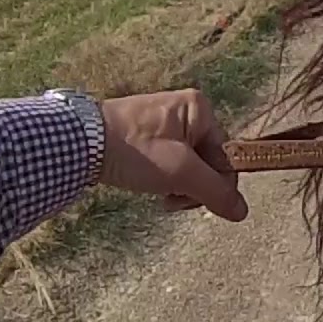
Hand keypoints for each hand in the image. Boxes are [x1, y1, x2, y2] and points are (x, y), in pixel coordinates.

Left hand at [98, 89, 248, 221]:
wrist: (79, 143)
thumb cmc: (135, 151)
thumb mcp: (180, 172)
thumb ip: (215, 192)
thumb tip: (243, 212)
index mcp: (200, 109)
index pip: (224, 157)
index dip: (213, 185)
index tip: (189, 201)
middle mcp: (187, 109)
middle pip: (207, 161)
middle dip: (192, 186)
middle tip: (170, 200)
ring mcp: (166, 120)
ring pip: (189, 164)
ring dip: (178, 185)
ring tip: (158, 194)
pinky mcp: (147, 133)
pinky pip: (171, 160)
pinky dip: (164, 177)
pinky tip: (149, 184)